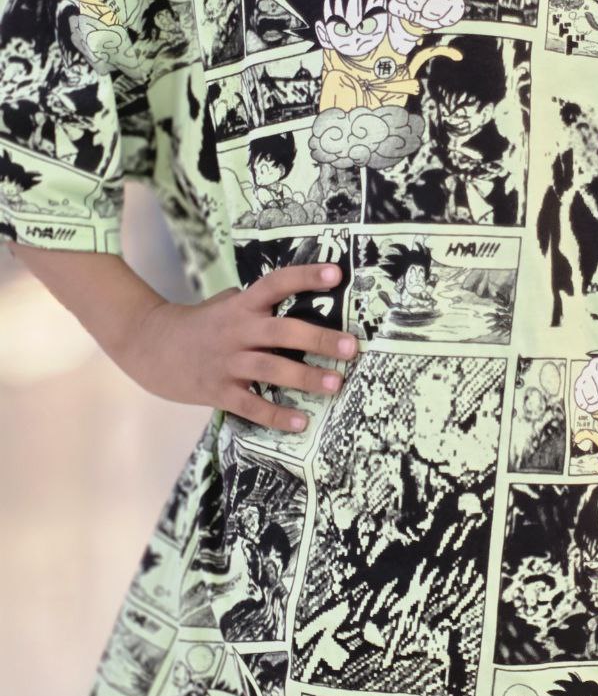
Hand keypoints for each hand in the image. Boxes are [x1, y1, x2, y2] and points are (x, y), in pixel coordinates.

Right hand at [117, 262, 356, 433]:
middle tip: (350, 347)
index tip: (336, 273)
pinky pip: (251, 406)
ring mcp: (226, 362)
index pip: (275, 283)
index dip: (305, 276)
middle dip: (319, 339)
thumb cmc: (201, 325)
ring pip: (271, 370)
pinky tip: (301, 422)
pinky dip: (276, 415)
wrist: (150, 347)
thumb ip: (257, 303)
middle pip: (281, 332)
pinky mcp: (217, 391)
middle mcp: (236, 331)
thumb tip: (301, 298)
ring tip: (336, 384)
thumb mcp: (226, 304)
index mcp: (241, 305)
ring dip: (305, 377)